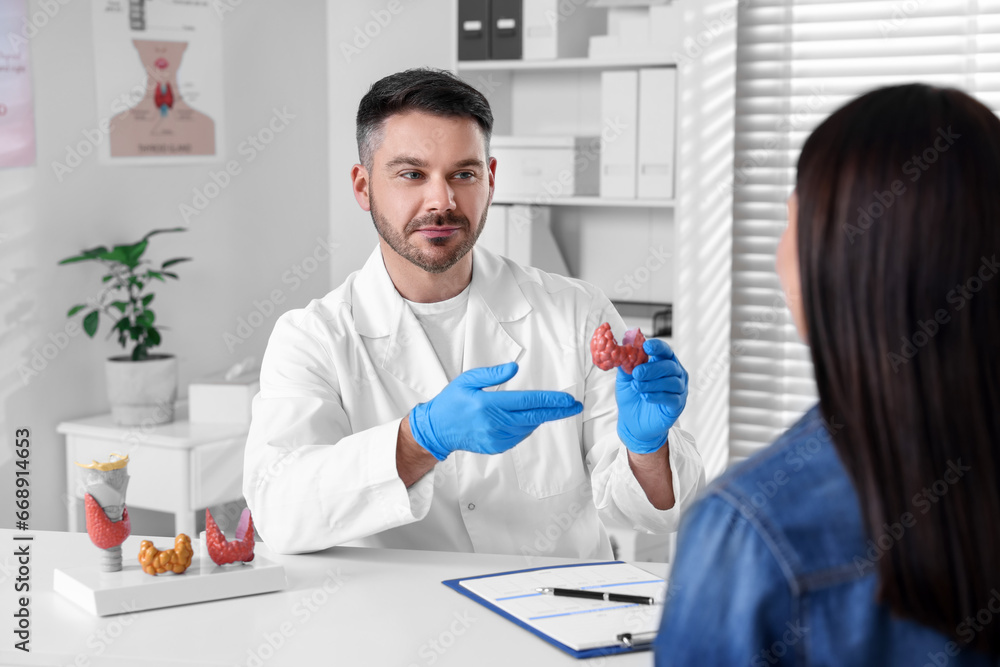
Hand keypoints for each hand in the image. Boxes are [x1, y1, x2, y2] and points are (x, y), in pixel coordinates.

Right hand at [409, 362, 582, 460]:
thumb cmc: (452, 401)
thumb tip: (515, 369)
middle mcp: (494, 424)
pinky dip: (526, 426)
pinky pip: (519, 436)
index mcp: (489, 404)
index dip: (550, 401)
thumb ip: (492, 374)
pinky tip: (526, 418)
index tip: (567, 399)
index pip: (528, 402)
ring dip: (540, 417)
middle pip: (534, 417)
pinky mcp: (496, 447)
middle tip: (574, 406)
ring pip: (528, 427)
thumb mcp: (468, 380)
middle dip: (557, 412)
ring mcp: (496, 438)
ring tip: (548, 409)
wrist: (437, 429)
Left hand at [615, 339, 687, 453]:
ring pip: (671, 382)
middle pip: (669, 366)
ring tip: (637, 386)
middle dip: (652, 368)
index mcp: (663, 363)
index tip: (646, 346)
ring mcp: (678, 389)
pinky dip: (657, 396)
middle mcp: (675, 374)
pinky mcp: (677, 405)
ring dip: (652, 383)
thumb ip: (626, 364)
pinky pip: (671, 398)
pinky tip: (645, 396)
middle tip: (636, 373)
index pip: (664, 351)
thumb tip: (622, 350)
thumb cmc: (631, 396)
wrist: (632, 422)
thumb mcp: (625, 379)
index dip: (657, 347)